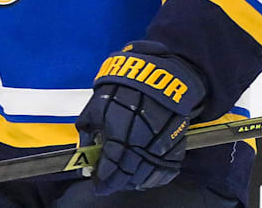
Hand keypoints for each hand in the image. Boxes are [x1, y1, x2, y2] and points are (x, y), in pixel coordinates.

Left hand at [76, 41, 206, 194]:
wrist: (156, 75)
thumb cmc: (121, 88)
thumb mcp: (96, 105)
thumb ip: (88, 130)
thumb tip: (85, 153)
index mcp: (119, 133)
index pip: (111, 167)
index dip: (103, 180)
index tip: (97, 185)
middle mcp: (141, 143)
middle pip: (129, 174)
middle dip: (117, 183)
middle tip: (109, 184)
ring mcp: (161, 145)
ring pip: (147, 175)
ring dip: (134, 182)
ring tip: (124, 181)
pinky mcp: (176, 143)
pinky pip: (167, 169)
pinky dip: (155, 178)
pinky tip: (145, 178)